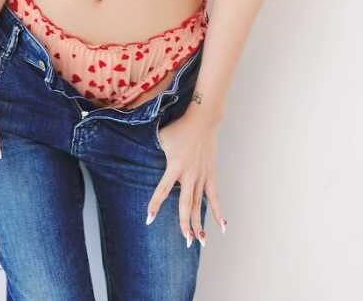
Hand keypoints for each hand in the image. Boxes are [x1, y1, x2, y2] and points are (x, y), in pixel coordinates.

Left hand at [146, 110, 226, 244]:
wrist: (202, 120)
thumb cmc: (179, 128)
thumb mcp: (161, 137)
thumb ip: (154, 151)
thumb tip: (140, 158)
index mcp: (175, 166)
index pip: (163, 189)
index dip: (155, 204)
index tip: (149, 219)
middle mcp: (189, 174)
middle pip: (187, 204)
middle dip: (186, 224)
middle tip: (186, 242)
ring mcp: (202, 176)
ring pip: (200, 205)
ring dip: (200, 224)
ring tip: (201, 242)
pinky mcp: (210, 175)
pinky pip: (214, 197)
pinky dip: (218, 212)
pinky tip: (222, 227)